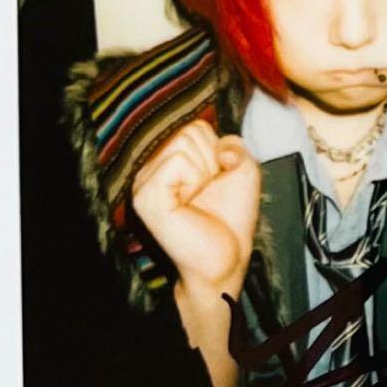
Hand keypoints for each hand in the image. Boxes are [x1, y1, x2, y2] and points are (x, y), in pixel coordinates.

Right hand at [131, 120, 260, 294]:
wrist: (227, 259)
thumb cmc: (230, 218)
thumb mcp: (242, 170)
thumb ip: (234, 144)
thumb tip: (220, 148)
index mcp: (166, 161)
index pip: (194, 126)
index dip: (217, 152)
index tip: (215, 181)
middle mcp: (149, 169)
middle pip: (188, 131)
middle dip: (210, 161)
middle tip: (205, 192)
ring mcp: (143, 182)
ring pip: (182, 142)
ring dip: (203, 172)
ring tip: (196, 198)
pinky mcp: (145, 197)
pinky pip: (176, 161)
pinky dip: (193, 179)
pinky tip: (187, 204)